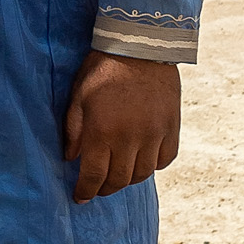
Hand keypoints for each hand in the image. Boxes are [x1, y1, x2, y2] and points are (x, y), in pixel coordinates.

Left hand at [63, 53, 180, 204]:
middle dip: (105, 188)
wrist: (141, 46)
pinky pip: (165, 159)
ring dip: (128, 179)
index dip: (86, 191)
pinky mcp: (172, 127)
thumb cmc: (102, 69)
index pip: (94, 175)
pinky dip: (153, 165)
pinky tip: (142, 160)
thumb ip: (74, 130)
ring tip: (118, 175)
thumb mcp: (78, 97)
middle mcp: (131, 138)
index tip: (80, 197)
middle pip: (120, 180)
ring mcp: (155, 134)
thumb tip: (71, 158)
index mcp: (103, 132)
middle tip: (98, 188)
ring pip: (143, 174)